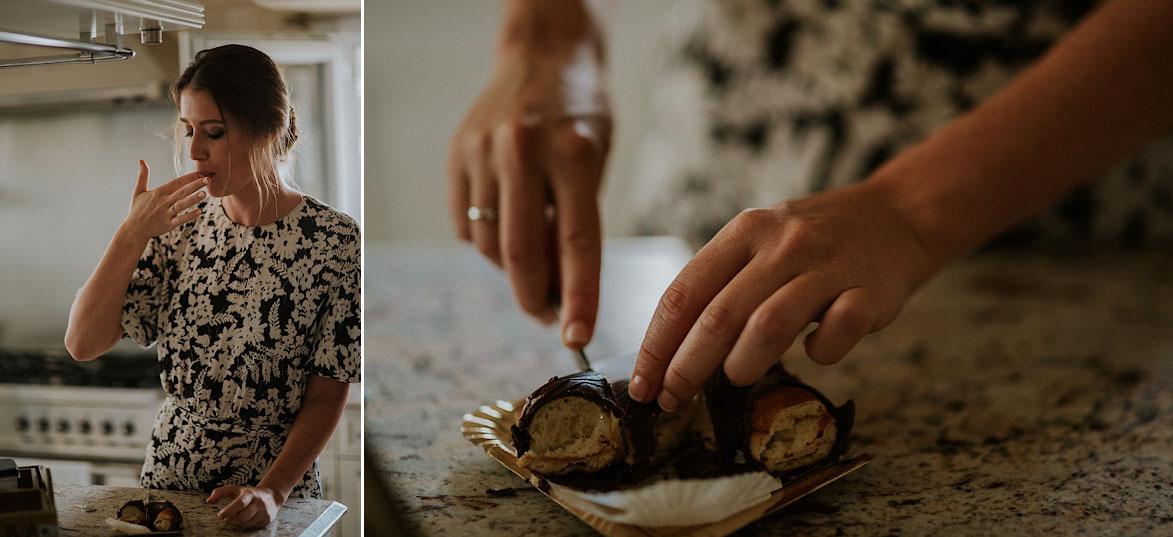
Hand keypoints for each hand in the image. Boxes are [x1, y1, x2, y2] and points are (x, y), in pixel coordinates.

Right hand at [122, 160, 206, 242]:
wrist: (134, 229)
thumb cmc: (137, 209)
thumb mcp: (138, 191)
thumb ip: (143, 176)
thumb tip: (141, 160)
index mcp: (159, 192)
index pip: (177, 182)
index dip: (189, 177)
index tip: (201, 172)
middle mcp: (164, 202)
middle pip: (182, 191)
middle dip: (195, 185)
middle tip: (208, 179)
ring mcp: (166, 213)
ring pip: (182, 204)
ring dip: (193, 199)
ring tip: (205, 193)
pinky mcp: (169, 224)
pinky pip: (181, 219)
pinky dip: (189, 215)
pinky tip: (199, 211)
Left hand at [207, 485, 282, 528]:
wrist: (272, 496)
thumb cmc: (249, 493)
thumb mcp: (235, 489)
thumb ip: (220, 493)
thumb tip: (209, 501)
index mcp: (250, 493)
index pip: (240, 503)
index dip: (228, 511)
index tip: (220, 516)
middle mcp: (259, 502)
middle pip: (242, 516)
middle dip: (231, 520)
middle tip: (225, 519)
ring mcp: (265, 511)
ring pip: (247, 523)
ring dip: (237, 523)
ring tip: (233, 519)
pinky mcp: (268, 519)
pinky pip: (252, 526)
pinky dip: (245, 525)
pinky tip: (243, 520)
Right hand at [448, 2, 610, 348]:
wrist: (544, 53)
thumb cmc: (582, 116)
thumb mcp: (597, 161)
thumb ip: (577, 221)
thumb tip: (560, 294)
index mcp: (574, 153)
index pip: (578, 243)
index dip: (579, 298)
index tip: (577, 338)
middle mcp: (525, 150)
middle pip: (521, 253)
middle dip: (534, 299)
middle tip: (547, 318)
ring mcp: (484, 151)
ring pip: (489, 245)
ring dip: (511, 269)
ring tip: (533, 258)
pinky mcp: (458, 154)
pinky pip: (467, 225)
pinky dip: (487, 240)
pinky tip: (507, 222)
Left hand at [629, 182, 934, 408]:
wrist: (895, 216)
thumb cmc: (812, 242)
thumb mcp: (760, 243)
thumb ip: (722, 286)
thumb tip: (670, 354)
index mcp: (744, 231)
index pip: (683, 293)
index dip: (656, 345)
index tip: (642, 384)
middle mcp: (782, 244)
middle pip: (718, 316)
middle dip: (686, 367)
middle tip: (673, 399)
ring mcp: (827, 266)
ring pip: (769, 325)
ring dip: (742, 364)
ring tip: (735, 379)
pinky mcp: (870, 293)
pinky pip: (836, 333)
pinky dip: (820, 352)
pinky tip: (815, 352)